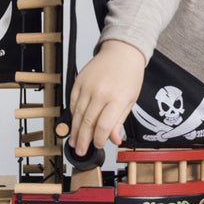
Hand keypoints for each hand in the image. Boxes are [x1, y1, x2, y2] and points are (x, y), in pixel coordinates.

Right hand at [69, 40, 144, 155]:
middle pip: (87, 122)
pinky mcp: (79, 81)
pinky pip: (72, 102)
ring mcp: (88, 86)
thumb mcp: (131, 100)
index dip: (99, 139)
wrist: (122, 52)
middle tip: (80, 151)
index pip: (104, 125)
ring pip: (77, 114)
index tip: (98, 145)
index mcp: (117, 98)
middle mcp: (100, 92)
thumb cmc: (129, 75)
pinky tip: (74, 123)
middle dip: (83, 140)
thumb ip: (119, 121)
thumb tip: (114, 139)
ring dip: (75, 130)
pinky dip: (73, 114)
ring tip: (74, 141)